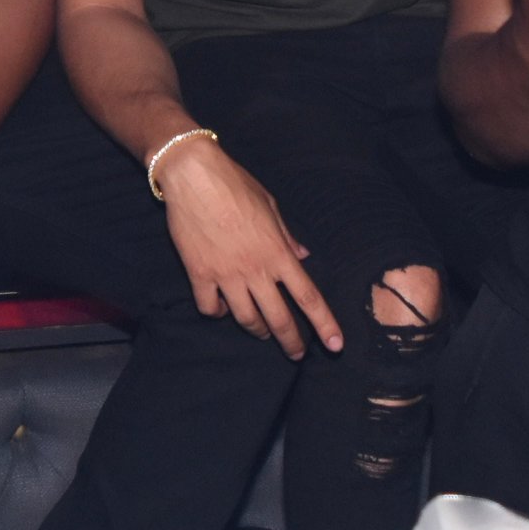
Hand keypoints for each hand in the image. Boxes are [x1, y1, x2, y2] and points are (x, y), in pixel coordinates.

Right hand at [158, 139, 340, 358]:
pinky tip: (221, 308)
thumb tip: (303, 256)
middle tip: (296, 353)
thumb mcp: (270, 206)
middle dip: (291, 342)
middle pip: (279, 319)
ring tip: (261, 333)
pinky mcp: (199, 274)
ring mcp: (226, 274)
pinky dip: (217, 312)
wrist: (194, 176)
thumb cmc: (236, 184)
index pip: (308, 297)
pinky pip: (210, 307)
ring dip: (257, 331)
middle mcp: (255, 269)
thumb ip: (288, 236)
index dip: (324, 324)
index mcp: (278, 252)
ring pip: (246, 318)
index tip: (335, 346)